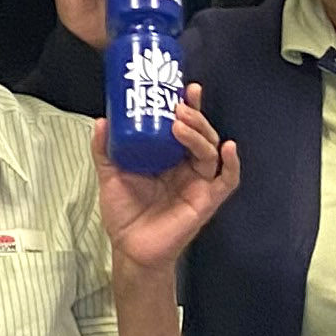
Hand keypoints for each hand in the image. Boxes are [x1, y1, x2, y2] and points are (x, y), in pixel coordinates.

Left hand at [94, 85, 241, 271]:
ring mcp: (199, 182)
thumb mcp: (110, 174)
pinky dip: (232, 163)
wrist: (130, 248)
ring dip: (200, 133)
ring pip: (211, 150)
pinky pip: (228, 180)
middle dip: (194, 116)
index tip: (184, 87)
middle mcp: (186, 165)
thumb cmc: (124, 212)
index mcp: (168, 156)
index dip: (187, 106)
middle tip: (179, 106)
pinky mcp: (207, 200)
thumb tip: (102, 121)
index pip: (183, 125)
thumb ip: (105, 149)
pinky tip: (227, 148)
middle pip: (200, 133)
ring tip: (182, 123)